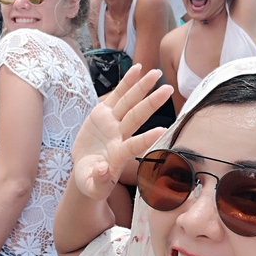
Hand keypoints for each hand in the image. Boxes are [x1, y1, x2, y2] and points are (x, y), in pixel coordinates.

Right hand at [71, 64, 173, 201]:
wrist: (87, 169)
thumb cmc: (92, 181)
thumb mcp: (92, 186)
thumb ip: (98, 181)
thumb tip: (102, 171)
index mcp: (118, 156)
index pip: (134, 146)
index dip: (147, 138)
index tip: (163, 130)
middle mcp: (119, 136)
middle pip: (136, 117)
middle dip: (151, 103)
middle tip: (168, 90)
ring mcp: (112, 123)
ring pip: (129, 103)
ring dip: (142, 87)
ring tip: (155, 73)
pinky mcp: (103, 113)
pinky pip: (117, 95)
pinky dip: (126, 83)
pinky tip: (137, 69)